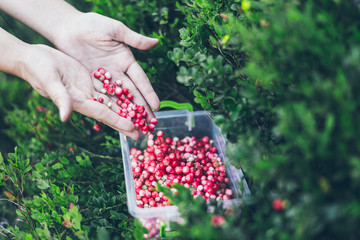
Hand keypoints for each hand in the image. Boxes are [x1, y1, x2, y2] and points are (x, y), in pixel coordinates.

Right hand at [20, 44, 140, 138]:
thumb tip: (65, 117)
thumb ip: (59, 99)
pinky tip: (133, 97)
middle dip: (129, 122)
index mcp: (79, 102)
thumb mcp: (49, 82)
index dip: (119, 121)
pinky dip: (121, 94)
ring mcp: (89, 90)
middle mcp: (87, 99)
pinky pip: (109, 88)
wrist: (33, 58)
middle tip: (145, 132)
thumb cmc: (37, 69)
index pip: (103, 114)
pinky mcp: (90, 80)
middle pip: (113, 113)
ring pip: (114, 101)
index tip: (134, 129)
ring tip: (144, 117)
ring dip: (129, 109)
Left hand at [53, 12, 159, 118]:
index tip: (156, 106)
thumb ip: (134, 39)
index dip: (148, 93)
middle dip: (141, 110)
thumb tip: (156, 43)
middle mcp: (117, 73)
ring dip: (126, 114)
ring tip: (135, 128)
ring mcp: (104, 79)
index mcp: (126, 61)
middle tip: (150, 125)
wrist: (68, 27)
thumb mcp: (115, 30)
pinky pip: (101, 98)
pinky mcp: (90, 82)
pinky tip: (114, 120)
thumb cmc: (93, 24)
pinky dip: (108, 109)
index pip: (140, 80)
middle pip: (131, 94)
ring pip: (117, 100)